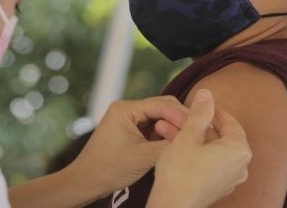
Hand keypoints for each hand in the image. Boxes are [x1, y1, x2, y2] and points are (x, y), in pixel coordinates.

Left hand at [64, 96, 188, 197]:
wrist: (86, 181)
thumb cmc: (109, 169)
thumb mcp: (144, 157)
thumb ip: (168, 144)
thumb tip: (192, 136)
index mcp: (125, 108)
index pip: (162, 104)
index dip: (182, 115)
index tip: (199, 126)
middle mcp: (126, 108)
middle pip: (163, 107)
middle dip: (180, 119)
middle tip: (200, 131)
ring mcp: (128, 119)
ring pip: (159, 117)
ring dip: (173, 127)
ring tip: (190, 138)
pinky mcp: (130, 130)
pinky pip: (153, 127)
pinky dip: (164, 134)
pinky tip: (176, 143)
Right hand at [147, 90, 251, 207]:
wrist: (172, 207)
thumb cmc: (181, 172)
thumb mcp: (188, 135)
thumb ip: (200, 113)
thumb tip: (207, 93)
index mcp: (239, 150)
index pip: (229, 121)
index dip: (209, 110)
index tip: (193, 104)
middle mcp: (240, 166)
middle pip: (217, 136)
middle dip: (192, 123)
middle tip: (174, 115)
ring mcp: (229, 179)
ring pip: (209, 149)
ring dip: (187, 136)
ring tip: (163, 128)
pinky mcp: (216, 188)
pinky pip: (207, 162)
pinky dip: (192, 152)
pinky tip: (170, 144)